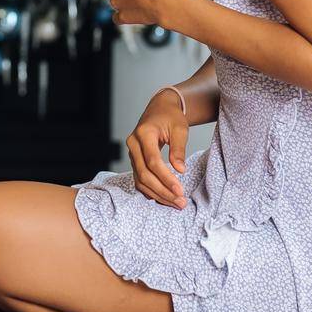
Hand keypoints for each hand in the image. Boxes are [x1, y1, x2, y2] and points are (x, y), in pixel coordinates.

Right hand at [126, 86, 189, 208]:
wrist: (160, 109)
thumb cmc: (171, 116)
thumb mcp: (180, 129)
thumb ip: (179, 149)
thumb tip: (180, 170)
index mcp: (144, 133)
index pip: (153, 161)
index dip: (166, 178)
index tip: (180, 190)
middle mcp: (133, 144)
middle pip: (144, 174)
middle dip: (162, 191)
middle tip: (180, 202)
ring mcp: (132, 153)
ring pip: (140, 180)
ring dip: (157, 194)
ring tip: (175, 203)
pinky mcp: (134, 160)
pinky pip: (140, 179)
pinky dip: (151, 191)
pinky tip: (165, 198)